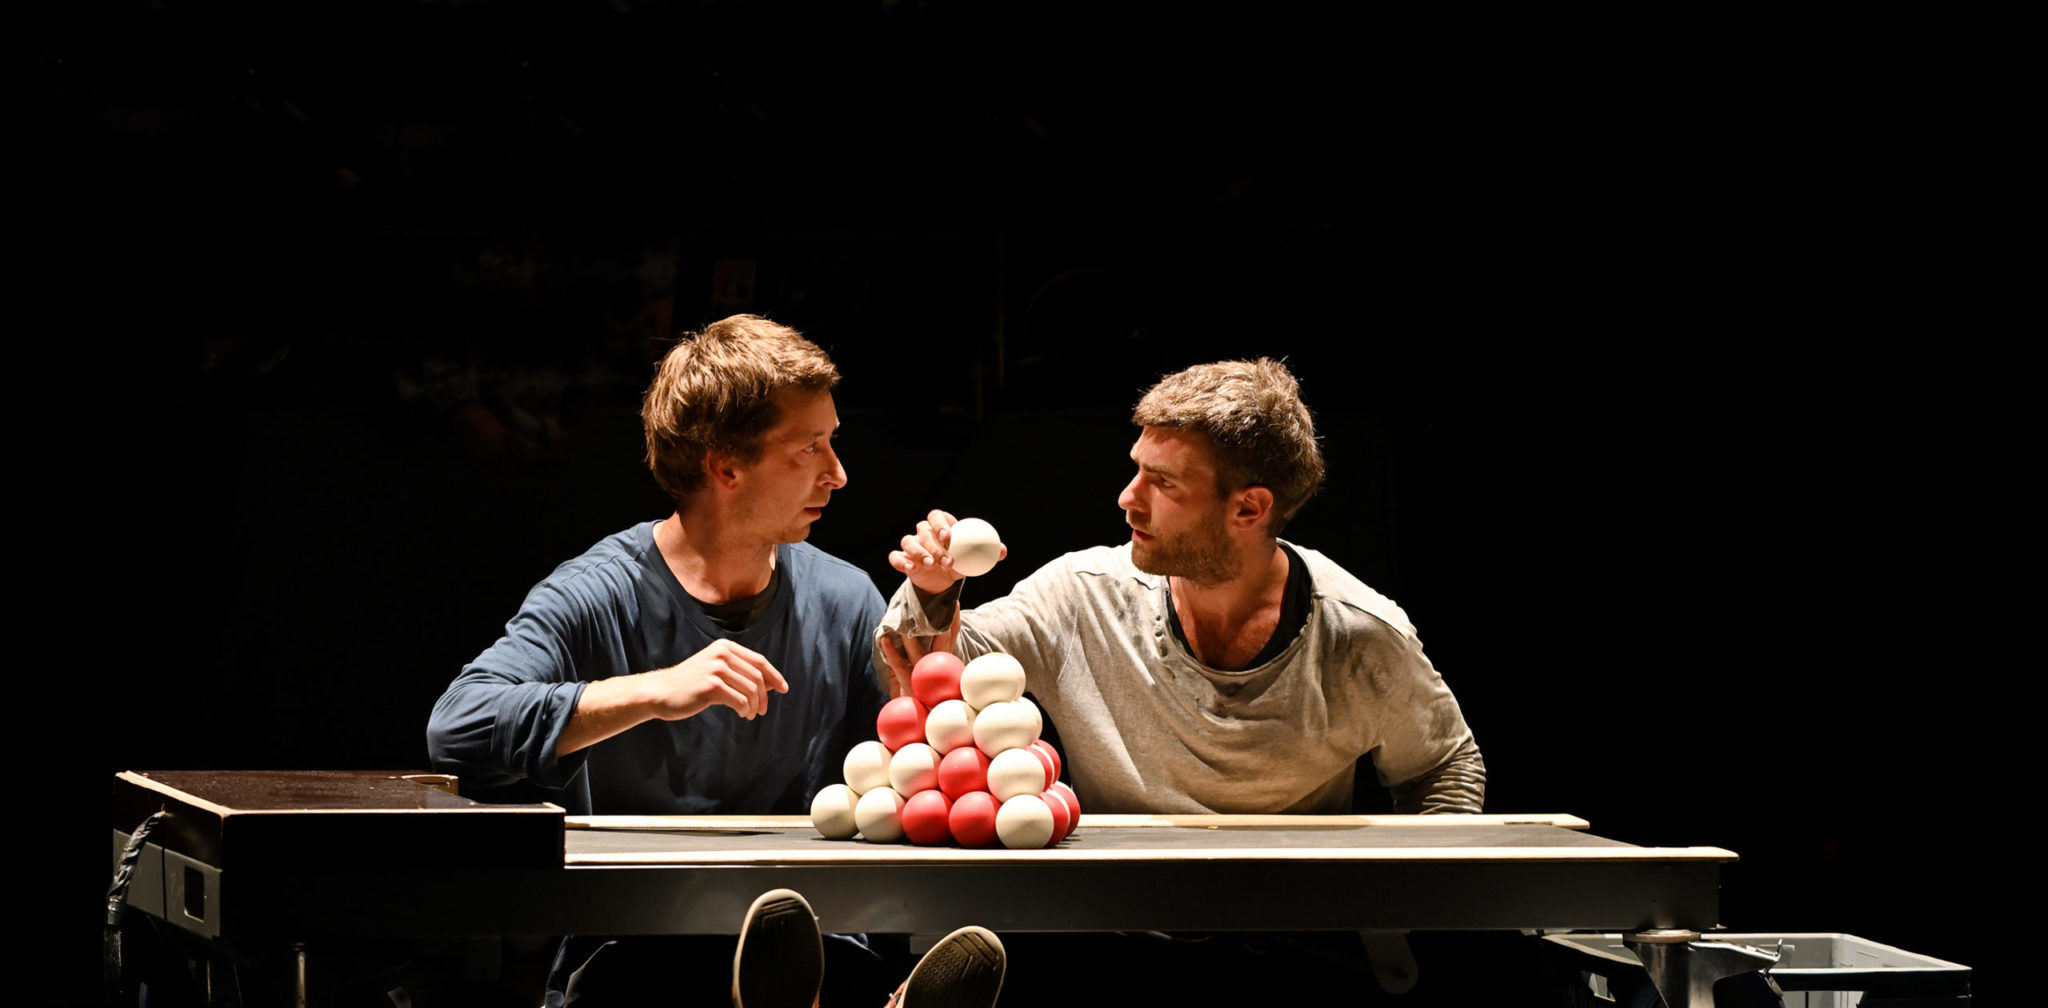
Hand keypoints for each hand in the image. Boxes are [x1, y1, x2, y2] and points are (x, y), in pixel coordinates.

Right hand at [641, 639, 788, 720]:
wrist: (660, 692)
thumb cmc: (690, 684)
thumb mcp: (716, 671)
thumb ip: (740, 673)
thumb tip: (772, 684)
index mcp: (725, 647)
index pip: (759, 661)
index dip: (774, 676)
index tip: (784, 689)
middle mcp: (722, 654)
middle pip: (757, 677)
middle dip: (764, 696)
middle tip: (762, 711)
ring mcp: (716, 669)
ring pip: (751, 690)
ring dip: (754, 706)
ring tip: (750, 715)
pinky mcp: (711, 686)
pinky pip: (740, 700)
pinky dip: (745, 710)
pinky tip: (742, 714)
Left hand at [878, 603, 962, 698]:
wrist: (926, 722)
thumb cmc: (932, 694)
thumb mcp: (940, 674)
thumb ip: (940, 655)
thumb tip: (940, 633)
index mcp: (946, 663)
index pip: (951, 638)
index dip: (953, 621)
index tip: (953, 602)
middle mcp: (938, 668)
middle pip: (940, 641)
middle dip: (938, 621)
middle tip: (934, 601)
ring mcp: (923, 676)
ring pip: (917, 651)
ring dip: (910, 634)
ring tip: (904, 618)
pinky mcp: (909, 684)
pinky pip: (898, 665)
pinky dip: (891, 652)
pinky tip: (885, 639)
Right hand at [888, 510, 1005, 595]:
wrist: (942, 580)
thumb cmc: (959, 561)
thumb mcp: (973, 558)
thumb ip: (987, 553)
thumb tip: (1003, 551)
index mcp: (940, 526)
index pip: (936, 515)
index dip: (940, 523)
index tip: (949, 537)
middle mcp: (923, 533)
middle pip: (923, 531)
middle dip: (934, 545)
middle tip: (947, 559)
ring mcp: (911, 546)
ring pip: (907, 541)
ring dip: (918, 552)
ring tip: (931, 565)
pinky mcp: (902, 559)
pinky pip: (895, 557)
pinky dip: (901, 561)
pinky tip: (911, 568)